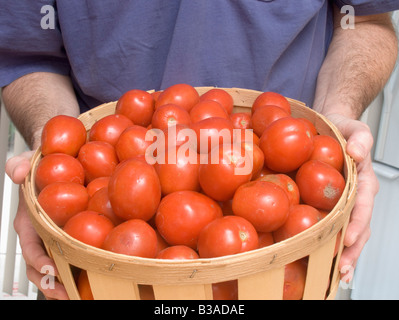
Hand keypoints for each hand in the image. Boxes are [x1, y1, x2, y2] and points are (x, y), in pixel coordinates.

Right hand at [6, 151, 68, 299]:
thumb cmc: (40, 168)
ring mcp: (56, 238)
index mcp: (29, 224)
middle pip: (41, 267)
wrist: (54, 165)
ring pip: (57, 267)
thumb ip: (20, 166)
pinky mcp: (71, 237)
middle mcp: (41, 235)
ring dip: (66, 283)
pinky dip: (81, 269)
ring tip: (80, 296)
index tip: (52, 271)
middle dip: (51, 284)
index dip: (39, 262)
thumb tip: (18, 172)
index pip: (30, 247)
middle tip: (67, 295)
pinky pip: (75, 255)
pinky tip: (98, 275)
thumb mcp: (29, 164)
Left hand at [325, 114, 378, 281]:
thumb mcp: (354, 128)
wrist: (331, 127)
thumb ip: (360, 138)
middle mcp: (357, 195)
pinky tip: (318, 255)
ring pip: (348, 231)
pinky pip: (332, 224)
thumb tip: (357, 151)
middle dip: (352, 249)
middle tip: (341, 269)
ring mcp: (345, 202)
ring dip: (343, 253)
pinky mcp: (331, 203)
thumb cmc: (343, 128)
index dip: (357, 223)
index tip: (346, 239)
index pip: (363, 205)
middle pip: (359, 227)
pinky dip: (329, 242)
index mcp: (363, 180)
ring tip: (335, 272)